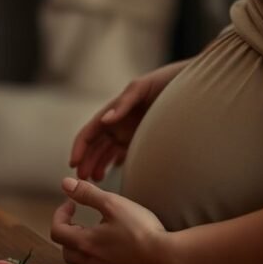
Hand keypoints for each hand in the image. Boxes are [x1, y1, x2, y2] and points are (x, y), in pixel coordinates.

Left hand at [51, 177, 177, 263]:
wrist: (166, 259)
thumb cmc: (141, 232)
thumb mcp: (113, 203)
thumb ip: (87, 193)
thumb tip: (66, 184)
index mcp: (85, 243)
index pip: (57, 231)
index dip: (60, 214)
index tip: (70, 204)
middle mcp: (90, 262)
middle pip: (66, 249)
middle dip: (69, 231)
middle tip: (79, 218)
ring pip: (82, 261)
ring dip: (83, 245)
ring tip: (98, 230)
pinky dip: (98, 256)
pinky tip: (114, 246)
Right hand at [68, 59, 188, 180]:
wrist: (189, 88)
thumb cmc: (163, 83)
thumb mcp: (142, 88)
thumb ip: (124, 103)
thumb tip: (105, 120)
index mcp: (114, 111)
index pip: (89, 132)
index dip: (79, 147)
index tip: (73, 164)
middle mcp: (118, 123)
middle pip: (95, 146)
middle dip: (86, 161)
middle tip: (83, 180)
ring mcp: (129, 132)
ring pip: (107, 152)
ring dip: (98, 165)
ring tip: (96, 181)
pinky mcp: (142, 140)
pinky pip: (124, 154)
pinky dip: (115, 164)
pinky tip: (112, 174)